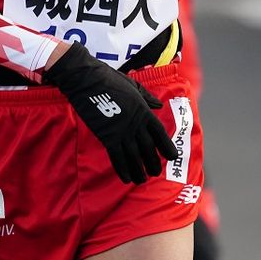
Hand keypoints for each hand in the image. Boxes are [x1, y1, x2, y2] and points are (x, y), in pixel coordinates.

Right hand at [43, 43, 178, 182]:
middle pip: (148, 148)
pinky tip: (126, 178)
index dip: (167, 147)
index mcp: (144, 111)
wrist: (88, 80)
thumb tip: (159, 104)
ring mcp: (122, 131)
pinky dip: (123, 169)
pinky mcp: (107, 136)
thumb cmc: (110, 80)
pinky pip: (117, 157)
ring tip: (142, 179)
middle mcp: (136, 124)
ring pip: (134, 157)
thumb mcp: (133, 86)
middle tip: (155, 173)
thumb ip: (147, 98)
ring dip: (139, 170)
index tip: (172, 157)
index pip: (160, 133)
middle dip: (153, 162)